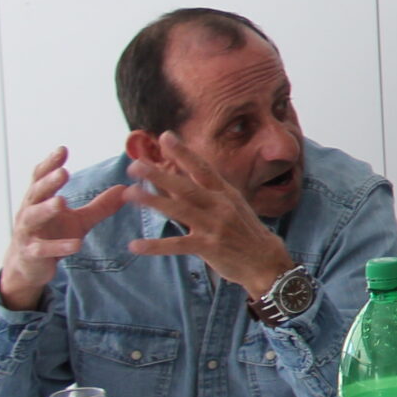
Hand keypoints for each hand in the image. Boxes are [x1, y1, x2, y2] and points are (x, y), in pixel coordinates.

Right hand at [0, 146, 131, 309]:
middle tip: (63, 172)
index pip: (40, 177)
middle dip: (48, 183)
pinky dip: (59, 247)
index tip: (62, 149)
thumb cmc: (52, 236)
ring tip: (61, 202)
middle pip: (36, 194)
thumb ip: (100, 206)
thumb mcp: (79, 220)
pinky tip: (76, 245)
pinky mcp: (32, 254)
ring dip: (46, 209)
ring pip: (33, 218)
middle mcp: (29, 212)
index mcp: (39, 200)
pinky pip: (44, 249)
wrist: (28, 267)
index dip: (50, 163)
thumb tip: (125, 189)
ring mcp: (28, 233)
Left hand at [124, 132, 294, 297]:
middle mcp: (220, 206)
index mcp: (225, 193)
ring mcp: (215, 226)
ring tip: (129, 193)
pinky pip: (178, 245)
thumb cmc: (245, 232)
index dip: (183, 152)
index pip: (202, 168)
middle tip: (135, 165)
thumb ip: (204, 194)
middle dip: (159, 175)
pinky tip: (135, 246)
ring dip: (153, 201)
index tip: (165, 136)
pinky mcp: (209, 247)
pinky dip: (156, 246)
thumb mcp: (231, 206)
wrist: (267, 260)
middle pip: (186, 187)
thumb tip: (175, 182)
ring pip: (179, 210)